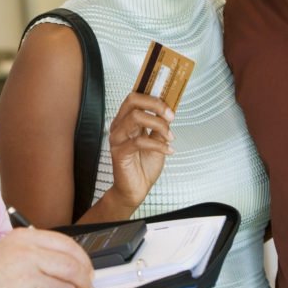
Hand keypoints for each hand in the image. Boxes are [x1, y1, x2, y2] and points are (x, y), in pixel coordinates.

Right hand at [0, 227, 94, 287]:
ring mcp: (29, 275)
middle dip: (83, 282)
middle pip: (73, 266)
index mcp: (26, 238)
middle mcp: (28, 253)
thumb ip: (38, 251)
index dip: (83, 260)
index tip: (86, 271)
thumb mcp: (10, 250)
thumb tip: (71, 262)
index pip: (68, 244)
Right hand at [106, 92, 174, 209]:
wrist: (135, 189)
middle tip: (170, 116)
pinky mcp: (119, 153)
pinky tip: (167, 150)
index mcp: (126, 121)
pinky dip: (158, 144)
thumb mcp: (157, 142)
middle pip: (132, 101)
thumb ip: (160, 127)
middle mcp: (119, 126)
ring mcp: (117, 139)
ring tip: (169, 136)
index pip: (135, 98)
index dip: (154, 98)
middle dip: (155, 105)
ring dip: (158, 124)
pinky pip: (139, 141)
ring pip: (135, 118)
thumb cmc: (143, 166)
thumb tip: (169, 112)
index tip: (170, 107)